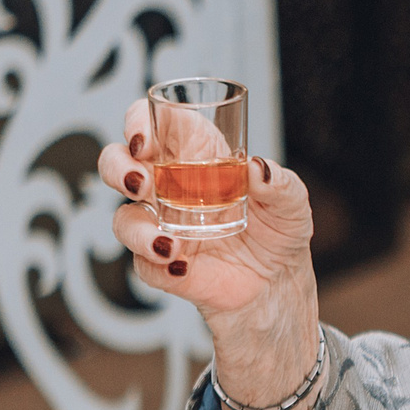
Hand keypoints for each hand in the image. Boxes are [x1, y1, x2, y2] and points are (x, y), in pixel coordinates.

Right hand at [103, 100, 325, 409]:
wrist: (278, 287)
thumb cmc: (279, 232)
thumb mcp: (292, 203)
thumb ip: (279, 182)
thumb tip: (256, 169)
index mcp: (195, 157)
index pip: (155, 125)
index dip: (139, 121)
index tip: (143, 136)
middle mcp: (168, 188)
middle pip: (118, 164)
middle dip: (117, 168)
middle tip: (140, 182)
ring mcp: (160, 227)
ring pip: (122, 217)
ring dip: (136, 227)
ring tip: (168, 242)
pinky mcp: (160, 265)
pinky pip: (141, 263)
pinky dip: (156, 263)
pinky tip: (183, 265)